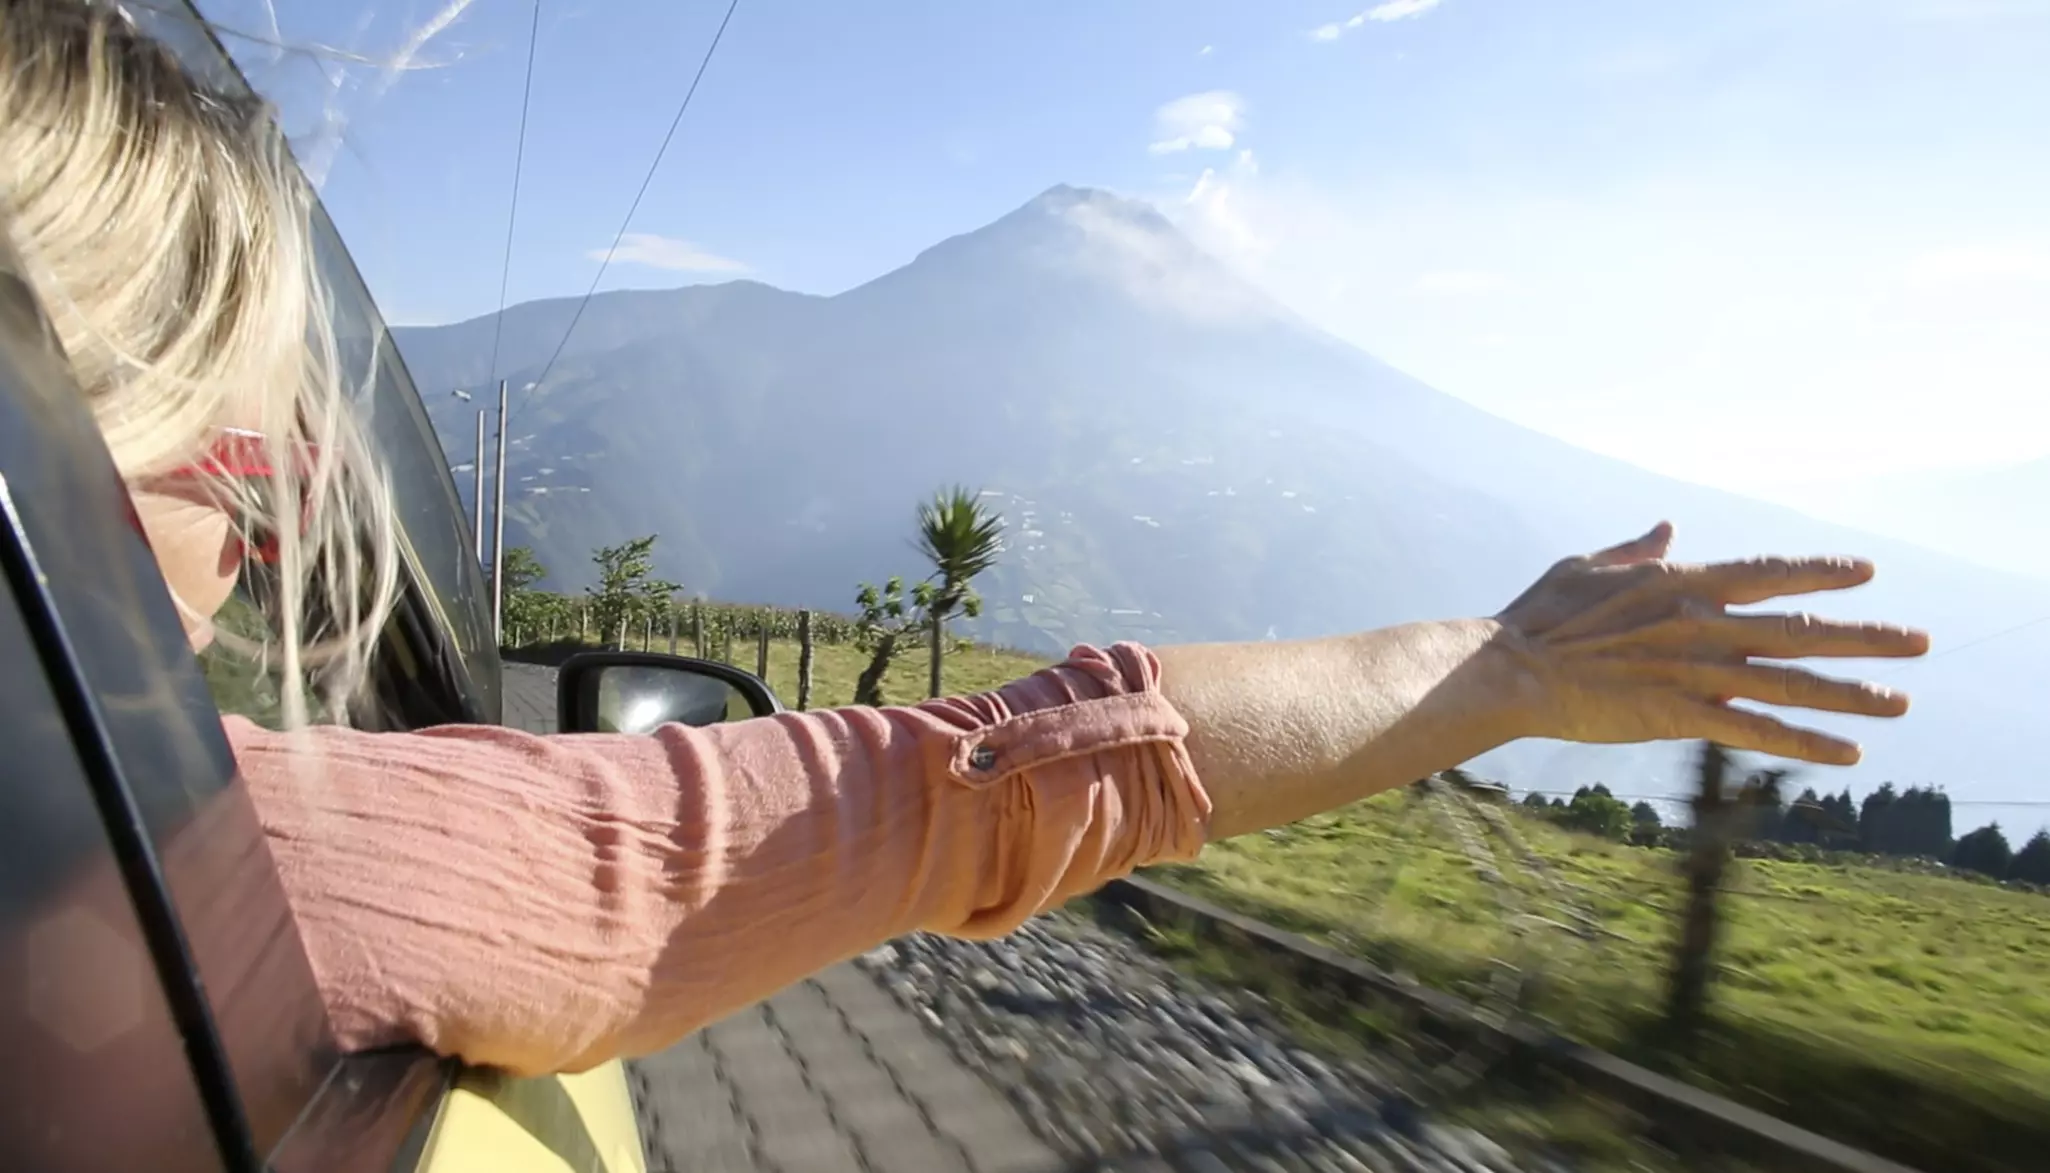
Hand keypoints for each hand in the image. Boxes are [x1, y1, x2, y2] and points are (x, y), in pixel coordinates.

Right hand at [1491, 521, 1930, 764]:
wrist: (1509, 668)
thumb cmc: (1538, 617)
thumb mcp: (1586, 565)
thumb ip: (1635, 550)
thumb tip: (1668, 526)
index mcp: (1682, 584)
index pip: (1769, 574)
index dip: (1821, 573)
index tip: (1866, 574)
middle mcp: (1702, 623)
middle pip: (1800, 631)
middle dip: (1866, 637)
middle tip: (1919, 642)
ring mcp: (1695, 671)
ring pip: (1791, 683)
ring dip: (1851, 694)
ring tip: (1900, 700)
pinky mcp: (1680, 714)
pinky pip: (1756, 731)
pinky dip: (1806, 744)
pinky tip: (1847, 754)